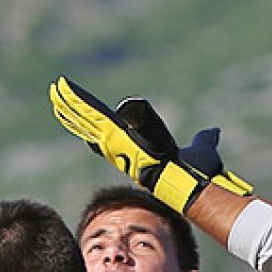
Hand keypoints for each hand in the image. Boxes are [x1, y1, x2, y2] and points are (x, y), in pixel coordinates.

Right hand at [49, 77, 250, 210]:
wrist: (190, 182)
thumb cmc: (195, 173)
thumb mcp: (200, 148)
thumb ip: (205, 140)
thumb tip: (215, 133)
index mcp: (137, 150)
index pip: (111, 133)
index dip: (96, 125)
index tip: (83, 119)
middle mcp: (124, 147)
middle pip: (94, 124)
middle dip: (75, 110)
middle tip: (59, 94)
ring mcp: (119, 142)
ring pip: (90, 119)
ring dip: (71, 104)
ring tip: (56, 89)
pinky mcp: (118, 137)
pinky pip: (95, 117)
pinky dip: (78, 104)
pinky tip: (64, 91)